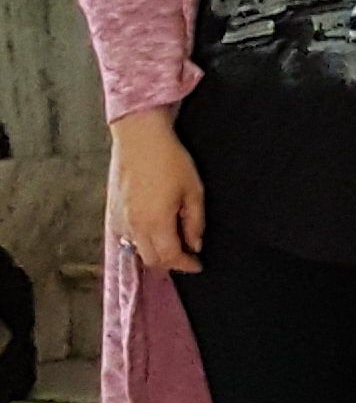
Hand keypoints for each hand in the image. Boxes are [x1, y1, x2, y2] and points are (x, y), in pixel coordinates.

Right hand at [107, 115, 203, 274]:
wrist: (139, 138)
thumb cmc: (169, 161)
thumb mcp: (193, 192)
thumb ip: (195, 223)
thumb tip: (195, 245)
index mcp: (155, 222)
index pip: (169, 257)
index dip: (186, 264)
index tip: (197, 264)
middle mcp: (133, 225)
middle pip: (150, 260)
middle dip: (170, 263)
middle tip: (186, 256)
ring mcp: (119, 218)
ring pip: (135, 250)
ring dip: (153, 253)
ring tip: (171, 243)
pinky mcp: (111, 210)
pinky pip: (124, 237)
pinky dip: (139, 241)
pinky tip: (151, 231)